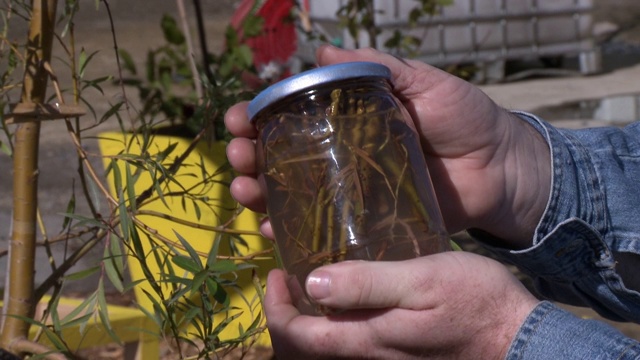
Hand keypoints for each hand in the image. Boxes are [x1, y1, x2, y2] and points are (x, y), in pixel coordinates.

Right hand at [225, 46, 549, 247]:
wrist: (500, 171)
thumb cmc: (466, 120)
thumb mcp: (424, 84)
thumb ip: (380, 68)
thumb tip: (323, 52)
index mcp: (349, 118)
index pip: (291, 113)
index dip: (258, 114)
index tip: (238, 116)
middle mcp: (341, 154)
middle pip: (279, 155)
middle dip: (248, 155)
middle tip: (238, 156)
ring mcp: (350, 191)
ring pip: (290, 193)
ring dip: (258, 193)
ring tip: (245, 193)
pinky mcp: (364, 224)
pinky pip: (320, 230)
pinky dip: (291, 232)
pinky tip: (272, 231)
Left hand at [264, 251, 539, 358]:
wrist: (519, 338)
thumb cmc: (475, 303)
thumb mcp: (422, 282)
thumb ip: (368, 284)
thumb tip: (313, 283)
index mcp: (366, 340)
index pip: (299, 335)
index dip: (276, 307)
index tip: (275, 272)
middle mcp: (369, 356)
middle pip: (308, 345)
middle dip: (288, 314)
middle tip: (287, 275)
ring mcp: (385, 357)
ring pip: (330, 344)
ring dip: (310, 316)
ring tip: (311, 279)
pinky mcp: (400, 352)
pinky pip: (353, 340)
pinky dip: (336, 320)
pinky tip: (349, 292)